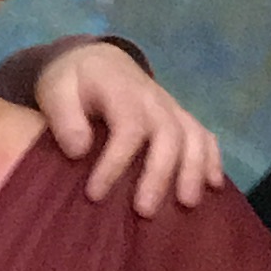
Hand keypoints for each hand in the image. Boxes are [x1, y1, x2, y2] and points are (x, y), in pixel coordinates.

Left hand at [34, 42, 225, 214]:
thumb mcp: (56, 90)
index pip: (127, 128)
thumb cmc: (73, 81)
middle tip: (145, 211)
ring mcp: (171, 108)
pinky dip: (212, 159)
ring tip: (187, 203)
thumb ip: (64, 118)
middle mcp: (154, 100)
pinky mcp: (180, 118)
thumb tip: (79, 151)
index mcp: (122, 92)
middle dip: (159, 174)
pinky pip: (204, 135)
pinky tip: (214, 186)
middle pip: (168, 135)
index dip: (114, 162)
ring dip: (194, 169)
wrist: (97, 60)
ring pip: (193, 136)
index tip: (95, 194)